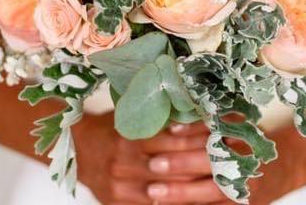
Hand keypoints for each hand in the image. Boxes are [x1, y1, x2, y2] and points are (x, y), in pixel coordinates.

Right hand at [75, 116, 213, 203]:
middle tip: (228, 157)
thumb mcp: (130, 116)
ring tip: (219, 178)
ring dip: (194, 185)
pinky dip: (176, 202)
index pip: (171, 140)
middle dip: (202, 164)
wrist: (77, 150)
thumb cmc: (110, 128)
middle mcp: (124, 163)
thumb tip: (194, 110)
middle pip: (173, 169)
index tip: (220, 133)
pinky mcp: (120, 204)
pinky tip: (195, 197)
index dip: (198, 138)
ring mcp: (121, 188)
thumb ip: (157, 118)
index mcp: (128, 137)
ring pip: (167, 191)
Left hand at [141, 125, 300, 204]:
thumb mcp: (235, 125)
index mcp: (245, 134)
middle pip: (213, 161)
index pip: (218, 130)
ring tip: (153, 191)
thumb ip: (209, 122)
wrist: (281, 170)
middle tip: (153, 164)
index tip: (169, 130)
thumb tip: (170, 118)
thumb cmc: (247, 142)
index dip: (193, 130)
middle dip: (182, 164)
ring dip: (181, 191)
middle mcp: (248, 160)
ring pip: (212, 190)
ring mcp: (246, 186)